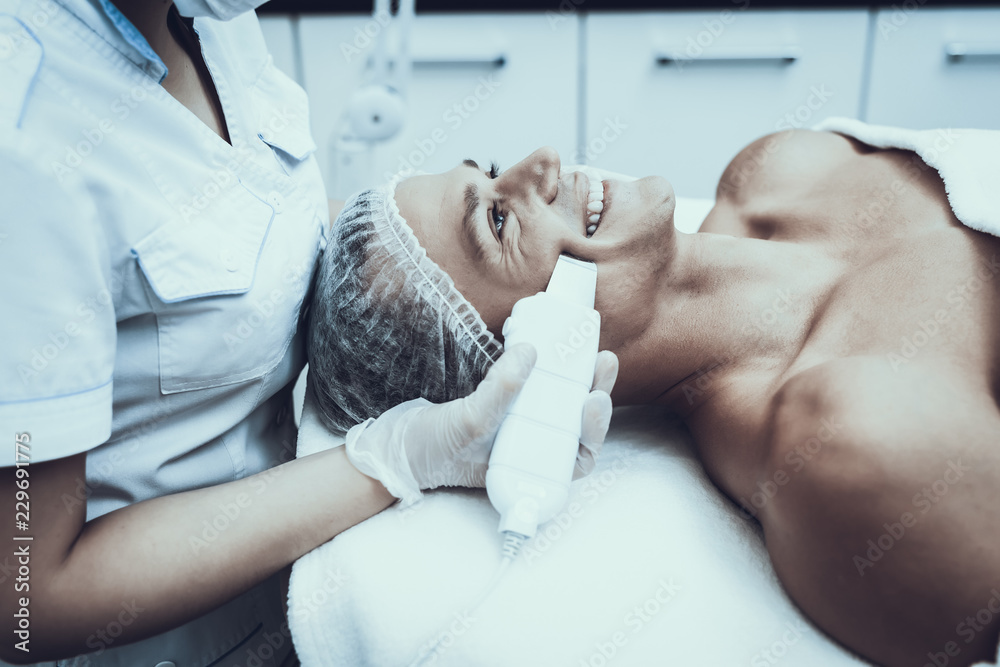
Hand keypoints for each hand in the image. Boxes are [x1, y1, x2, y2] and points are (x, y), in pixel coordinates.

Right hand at [344, 344, 618, 505]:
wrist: (399, 446)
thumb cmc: (433, 450)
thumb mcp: (470, 421)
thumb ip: (501, 391)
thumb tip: (531, 352)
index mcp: (531, 469)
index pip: (577, 455)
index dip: (593, 428)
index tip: (594, 398)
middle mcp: (531, 450)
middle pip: (575, 424)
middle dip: (593, 391)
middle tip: (603, 360)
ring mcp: (520, 429)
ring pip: (559, 405)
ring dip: (575, 378)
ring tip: (586, 348)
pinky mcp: (507, 407)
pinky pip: (535, 389)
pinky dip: (547, 370)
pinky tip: (552, 347)